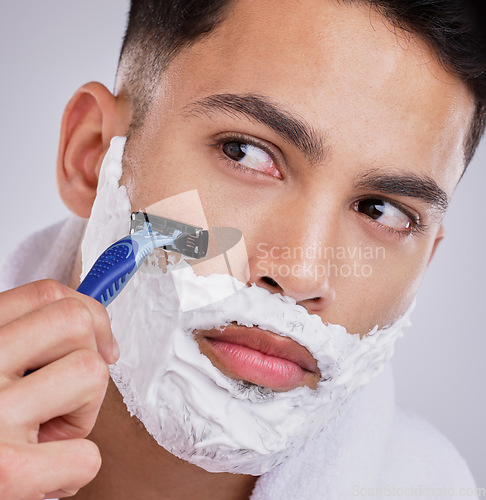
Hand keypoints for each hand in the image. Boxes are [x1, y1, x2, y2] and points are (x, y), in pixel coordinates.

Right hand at [0, 280, 118, 498]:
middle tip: (68, 396)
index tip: (100, 340)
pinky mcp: (6, 470)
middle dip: (90, 359)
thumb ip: (24, 341)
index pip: (47, 294)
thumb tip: (95, 327)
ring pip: (90, 373)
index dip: (89, 313)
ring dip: (84, 412)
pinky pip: (86, 454)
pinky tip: (44, 476)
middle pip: (76, 322)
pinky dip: (75, 469)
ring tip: (47, 436)